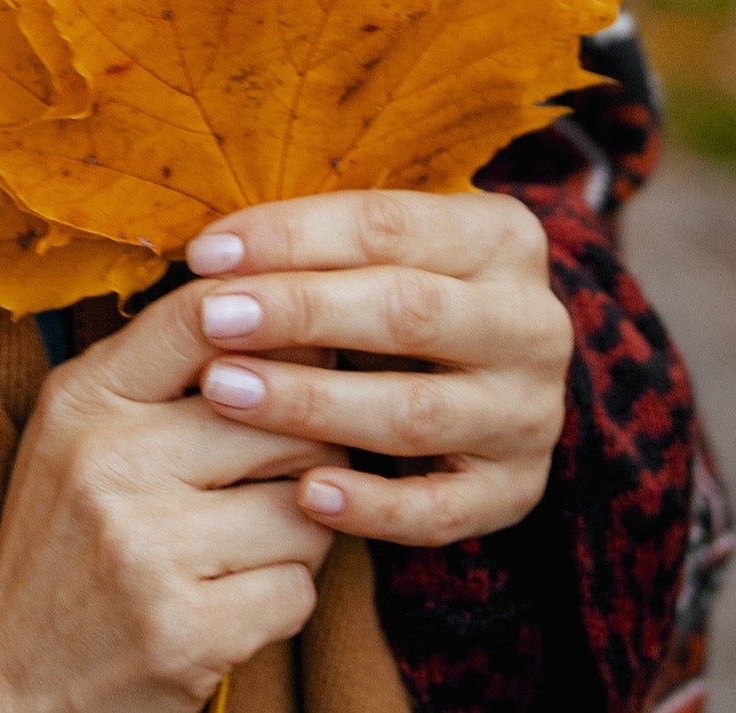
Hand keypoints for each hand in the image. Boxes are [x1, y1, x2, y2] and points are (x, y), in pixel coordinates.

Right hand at [0, 286, 343, 712]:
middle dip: (303, 451)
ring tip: (245, 545)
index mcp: (85, 399)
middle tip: (276, 474)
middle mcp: (110, 462)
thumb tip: (288, 311)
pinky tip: (230, 601)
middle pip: (285, 420)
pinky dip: (280, 601)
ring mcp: (147, 548)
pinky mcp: (185, 629)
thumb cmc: (70, 537)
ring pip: (305, 510)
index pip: (199, 317)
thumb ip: (162, 368)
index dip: (274, 323)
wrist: (16, 675)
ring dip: (297, 534)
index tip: (299, 348)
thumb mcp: (83, 430)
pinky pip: (298, 591)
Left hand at [182, 189, 570, 548]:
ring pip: (416, 412)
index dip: (289, 236)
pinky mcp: (516, 490)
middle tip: (210, 320)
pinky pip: (442, 510)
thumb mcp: (373, 252)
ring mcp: (529, 413)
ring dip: (313, 403)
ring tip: (226, 392)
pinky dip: (373, 507)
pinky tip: (305, 494)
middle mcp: (531, 323)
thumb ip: (313, 246)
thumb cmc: (392, 295)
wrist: (481, 377)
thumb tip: (208, 257)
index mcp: (498, 237)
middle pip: (407, 311)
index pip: (386, 225)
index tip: (204, 255)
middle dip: (300, 314)